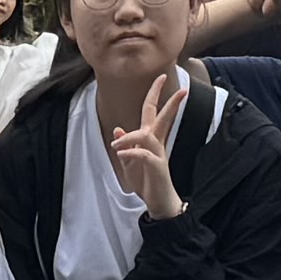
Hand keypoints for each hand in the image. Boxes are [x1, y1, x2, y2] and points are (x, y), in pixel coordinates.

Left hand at [109, 70, 187, 221]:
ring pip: (146, 134)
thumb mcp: (129, 162)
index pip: (153, 112)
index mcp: (150, 139)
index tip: (161, 77)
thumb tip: (118, 130)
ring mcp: (158, 154)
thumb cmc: (146, 181)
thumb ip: (126, 146)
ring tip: (115, 146)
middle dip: (162, 96)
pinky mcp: (156, 167)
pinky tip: (122, 155)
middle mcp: (156, 143)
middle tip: (165, 77)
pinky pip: (143, 154)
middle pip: (160, 115)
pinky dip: (131, 153)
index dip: (155, 94)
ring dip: (129, 137)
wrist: (158, 202)